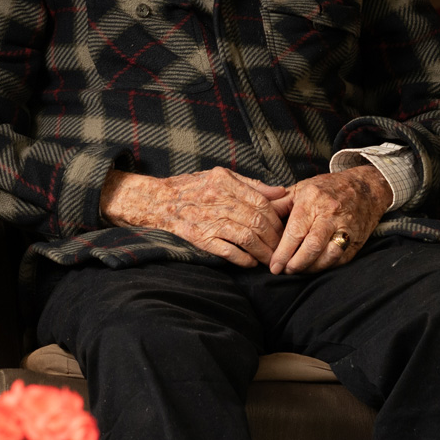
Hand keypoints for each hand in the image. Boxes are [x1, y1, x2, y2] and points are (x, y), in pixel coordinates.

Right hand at [100, 168, 290, 267]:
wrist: (156, 201)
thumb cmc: (191, 188)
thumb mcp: (220, 176)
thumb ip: (251, 184)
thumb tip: (281, 192)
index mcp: (225, 182)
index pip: (261, 202)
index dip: (277, 219)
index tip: (283, 230)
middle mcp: (217, 199)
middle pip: (257, 221)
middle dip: (273, 239)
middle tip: (281, 249)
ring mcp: (208, 219)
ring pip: (246, 237)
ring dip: (262, 251)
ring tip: (269, 259)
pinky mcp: (199, 237)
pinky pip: (227, 250)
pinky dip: (242, 258)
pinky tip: (250, 263)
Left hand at [268, 166, 389, 273]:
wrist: (365, 188)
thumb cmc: (328, 189)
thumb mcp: (301, 189)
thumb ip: (279, 204)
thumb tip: (257, 218)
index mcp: (313, 199)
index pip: (295, 231)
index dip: (283, 252)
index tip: (273, 265)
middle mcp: (331, 213)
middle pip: (312, 246)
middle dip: (295, 263)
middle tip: (284, 270)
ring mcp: (346, 227)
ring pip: (328, 255)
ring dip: (310, 268)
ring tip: (297, 270)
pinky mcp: (356, 240)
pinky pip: (340, 259)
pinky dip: (325, 267)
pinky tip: (314, 267)